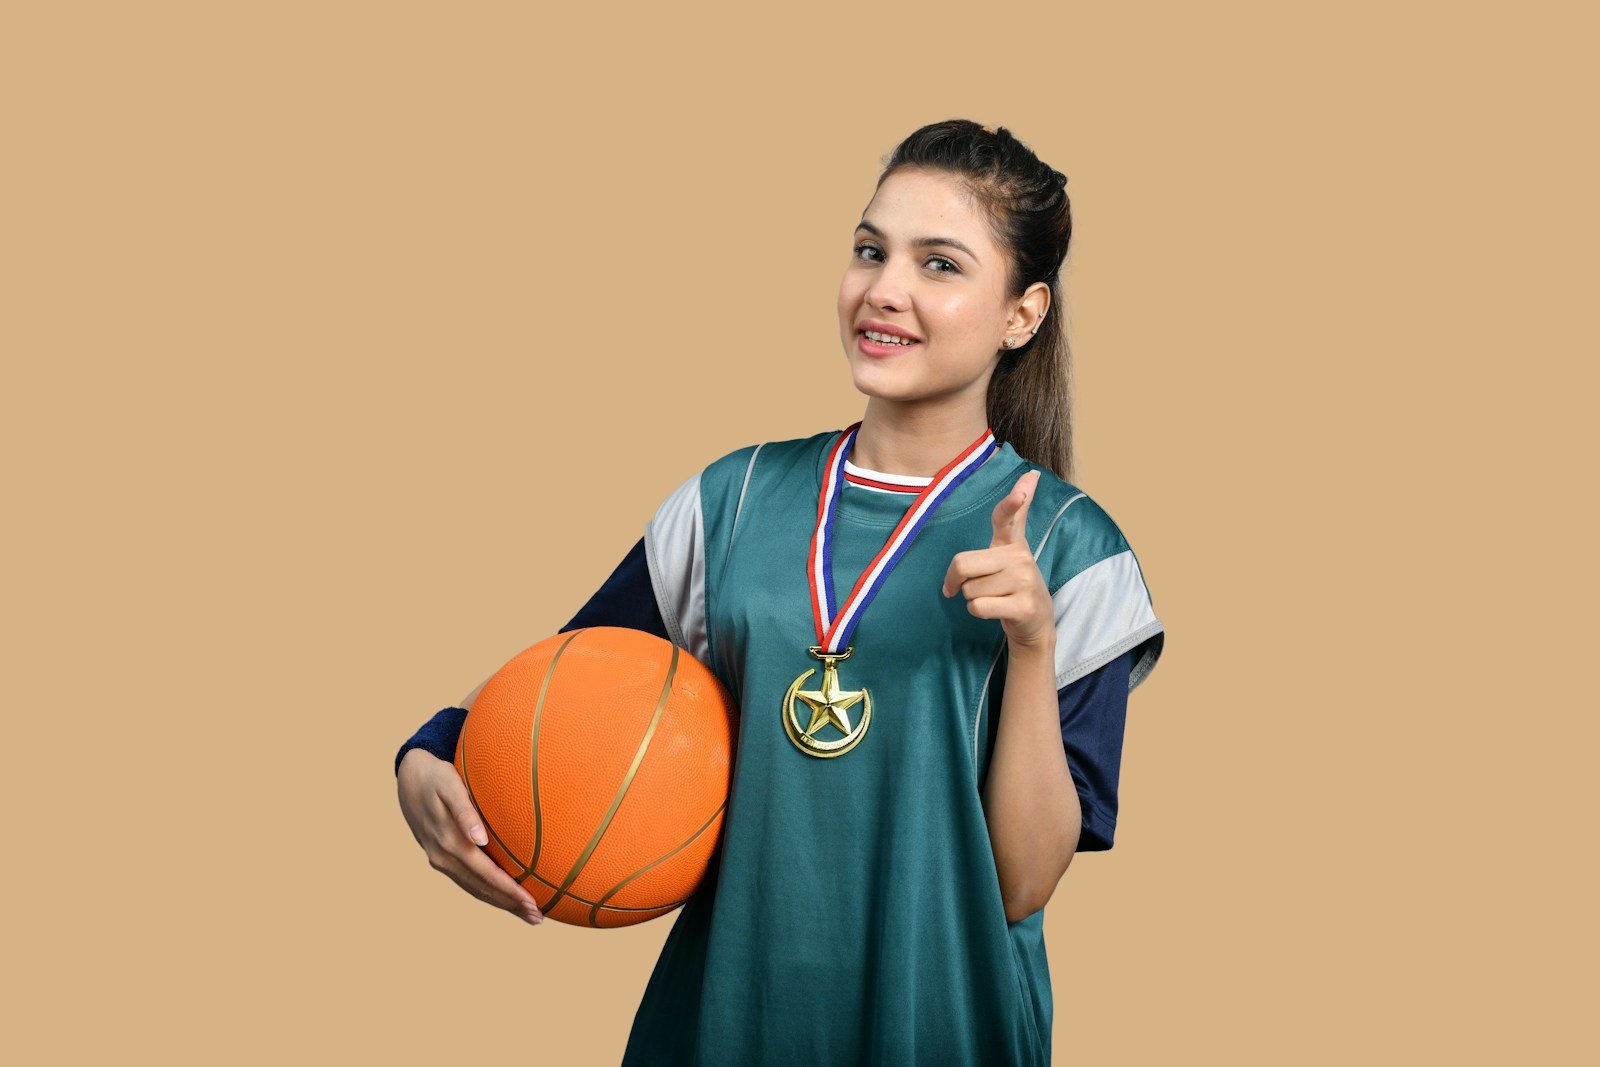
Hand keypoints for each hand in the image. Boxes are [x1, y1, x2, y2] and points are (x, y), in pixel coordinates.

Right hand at [397, 748, 544, 924]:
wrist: (409, 779)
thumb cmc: (438, 779)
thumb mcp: (451, 788)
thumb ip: (465, 813)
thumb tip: (480, 839)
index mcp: (449, 843)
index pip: (486, 874)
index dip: (509, 890)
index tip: (532, 902)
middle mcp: (443, 857)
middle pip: (482, 888)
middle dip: (510, 904)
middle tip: (538, 917)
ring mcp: (440, 861)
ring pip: (475, 889)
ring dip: (501, 903)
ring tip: (527, 915)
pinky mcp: (441, 859)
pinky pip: (468, 882)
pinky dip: (488, 893)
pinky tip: (504, 898)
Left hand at [940, 469, 1054, 650]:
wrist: (1036, 621)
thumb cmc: (1014, 582)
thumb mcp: (1013, 547)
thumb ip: (1015, 514)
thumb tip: (1032, 473)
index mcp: (1013, 542)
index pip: (1008, 517)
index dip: (1013, 502)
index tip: (1024, 485)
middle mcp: (1021, 558)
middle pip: (963, 564)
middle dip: (957, 580)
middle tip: (970, 585)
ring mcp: (1024, 582)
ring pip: (969, 590)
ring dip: (973, 598)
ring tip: (994, 597)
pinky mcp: (1024, 606)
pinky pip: (978, 607)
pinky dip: (977, 612)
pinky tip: (995, 610)